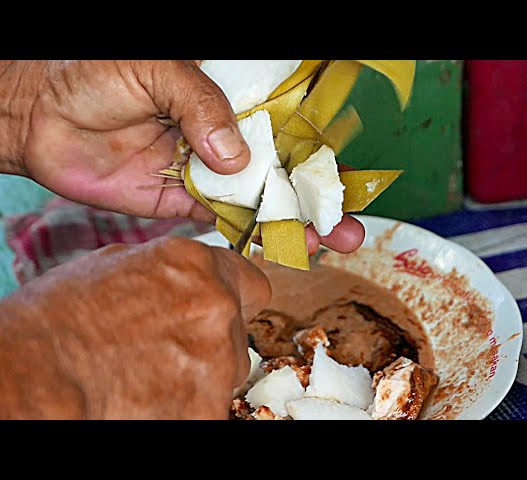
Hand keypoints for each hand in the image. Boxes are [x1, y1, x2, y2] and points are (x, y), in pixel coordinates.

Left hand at [0, 60, 363, 254]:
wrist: (39, 115)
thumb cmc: (95, 73)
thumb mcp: (158, 68)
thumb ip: (200, 104)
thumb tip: (233, 154)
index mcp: (225, 99)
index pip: (282, 125)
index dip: (314, 150)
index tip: (341, 176)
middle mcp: (222, 137)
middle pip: (280, 169)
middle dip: (315, 198)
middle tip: (348, 226)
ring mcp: (205, 171)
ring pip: (259, 199)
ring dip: (293, 222)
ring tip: (328, 243)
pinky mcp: (181, 201)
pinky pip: (222, 218)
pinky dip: (251, 233)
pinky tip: (280, 246)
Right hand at [0, 237, 270, 418]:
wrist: (34, 377)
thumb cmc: (57, 321)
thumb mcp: (114, 266)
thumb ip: (168, 271)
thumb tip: (188, 276)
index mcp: (195, 265)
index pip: (251, 284)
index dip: (233, 300)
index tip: (221, 312)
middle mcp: (216, 306)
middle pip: (236, 331)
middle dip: (212, 341)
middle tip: (168, 351)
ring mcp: (217, 358)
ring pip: (227, 370)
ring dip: (201, 375)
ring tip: (150, 376)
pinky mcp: (209, 407)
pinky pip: (211, 405)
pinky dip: (188, 406)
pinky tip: (151, 399)